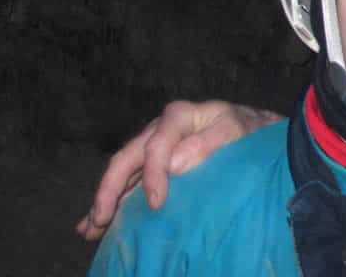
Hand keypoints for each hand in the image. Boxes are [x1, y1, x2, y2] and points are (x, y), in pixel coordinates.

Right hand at [75, 99, 283, 240]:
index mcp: (178, 116)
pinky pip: (129, 182)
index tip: (156, 204)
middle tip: (100, 220)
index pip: (156, 146)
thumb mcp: (236, 130)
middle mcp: (159, 129)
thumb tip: (174, 163)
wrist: (256, 129)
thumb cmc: (248, 129)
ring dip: (105, 200)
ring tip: (89, 229)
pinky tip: (95, 222)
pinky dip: (114, 202)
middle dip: (110, 190)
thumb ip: (208, 143)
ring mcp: (154, 146)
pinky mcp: (155, 163)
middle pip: (127, 158)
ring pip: (122, 173)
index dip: (153, 175)